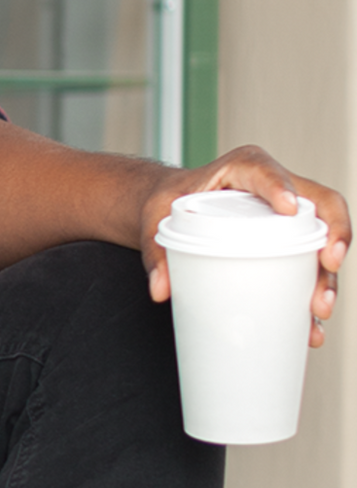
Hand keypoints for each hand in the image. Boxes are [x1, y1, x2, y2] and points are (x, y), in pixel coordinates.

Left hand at [139, 146, 349, 347]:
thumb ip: (156, 252)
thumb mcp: (156, 221)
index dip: (281, 187)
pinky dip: (313, 290)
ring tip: (318, 308)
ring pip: (322, 237)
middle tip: (326, 267)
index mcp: (242, 167)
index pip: (267, 172)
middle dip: (331, 237)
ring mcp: (286, 214)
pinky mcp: (288, 239)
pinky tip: (312, 320)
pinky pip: (310, 259)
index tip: (288, 208)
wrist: (171, 208)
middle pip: (317, 205)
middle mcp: (274, 187)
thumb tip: (160, 288)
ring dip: (327, 274)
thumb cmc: (169, 203)